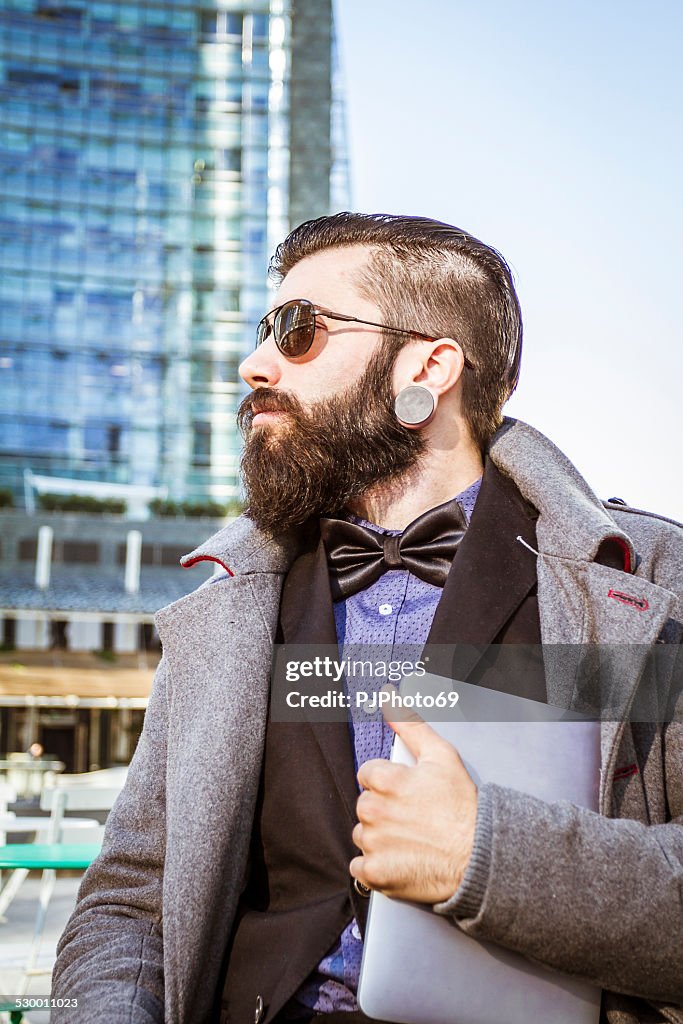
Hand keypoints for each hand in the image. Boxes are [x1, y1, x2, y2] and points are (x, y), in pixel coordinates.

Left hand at [350, 686, 477, 903]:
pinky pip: (359, 868)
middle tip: (414, 817)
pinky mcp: (375, 873)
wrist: (480, 856)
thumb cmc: (463, 807)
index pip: (368, 775)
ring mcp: (373, 843)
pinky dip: (375, 867)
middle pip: (365, 805)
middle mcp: (373, 810)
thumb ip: (410, 724)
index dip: (389, 783)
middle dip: (384, 809)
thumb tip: (388, 696)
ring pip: (363, 835)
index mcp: (385, 779)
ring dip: (380, 838)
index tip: (407, 794)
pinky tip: (399, 860)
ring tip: (411, 840)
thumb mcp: (441, 755)